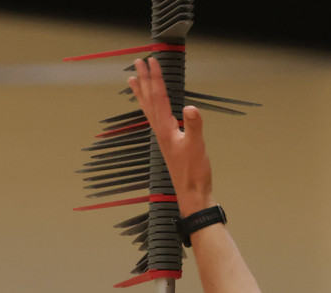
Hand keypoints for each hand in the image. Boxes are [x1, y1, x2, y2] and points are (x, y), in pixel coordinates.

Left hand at [128, 57, 213, 215]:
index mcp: (166, 129)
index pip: (159, 98)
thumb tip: (191, 108)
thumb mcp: (197, 146)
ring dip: (141, 93)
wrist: (192, 193)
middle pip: (149, 100)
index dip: (155, 78)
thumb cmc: (194, 172)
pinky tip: (152, 108)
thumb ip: (194, 126)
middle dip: (144, 80)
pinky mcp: (168, 143)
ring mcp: (163, 137)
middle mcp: (161, 131)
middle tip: (138, 62)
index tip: (152, 61)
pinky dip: (150, 108)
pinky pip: (154, 119)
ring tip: (133, 80)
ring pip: (148, 110)